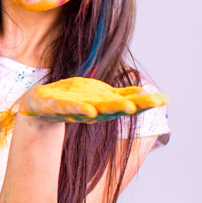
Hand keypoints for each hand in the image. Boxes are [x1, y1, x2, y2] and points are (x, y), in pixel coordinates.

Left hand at [20, 77, 167, 122]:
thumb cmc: (72, 97)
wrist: (39, 104)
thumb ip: (119, 94)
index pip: (128, 102)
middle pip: (116, 108)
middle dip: (134, 105)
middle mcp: (94, 110)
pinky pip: (69, 109)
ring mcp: (76, 110)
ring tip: (129, 107)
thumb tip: (145, 92)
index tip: (164, 99)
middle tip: (154, 104)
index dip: (145, 102)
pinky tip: (90, 110)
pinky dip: (80, 110)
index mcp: (104, 104)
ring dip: (112, 109)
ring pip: (97, 110)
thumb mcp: (99, 93)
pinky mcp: (57, 107)